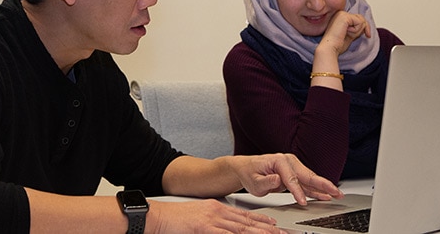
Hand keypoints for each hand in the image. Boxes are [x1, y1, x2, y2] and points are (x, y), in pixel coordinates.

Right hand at [148, 199, 285, 233]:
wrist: (158, 215)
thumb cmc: (174, 219)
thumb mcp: (197, 217)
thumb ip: (211, 223)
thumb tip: (221, 229)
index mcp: (216, 208)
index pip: (243, 215)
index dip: (260, 221)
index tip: (273, 225)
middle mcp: (217, 212)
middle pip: (247, 222)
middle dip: (266, 228)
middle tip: (281, 233)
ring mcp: (212, 220)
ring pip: (242, 228)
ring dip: (259, 233)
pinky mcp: (205, 228)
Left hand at [228, 154, 343, 205]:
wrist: (246, 168)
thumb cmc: (249, 173)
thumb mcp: (254, 181)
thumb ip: (266, 182)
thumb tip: (277, 179)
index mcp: (279, 161)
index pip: (291, 179)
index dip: (298, 192)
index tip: (302, 202)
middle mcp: (288, 161)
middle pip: (308, 175)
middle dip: (323, 185)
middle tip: (335, 192)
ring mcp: (293, 167)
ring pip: (311, 179)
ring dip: (325, 187)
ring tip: (337, 194)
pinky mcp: (294, 174)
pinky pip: (307, 184)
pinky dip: (317, 190)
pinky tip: (326, 196)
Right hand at [319, 11, 370, 55]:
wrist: (329, 48)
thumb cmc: (336, 45)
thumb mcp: (350, 35)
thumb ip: (356, 29)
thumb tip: (365, 26)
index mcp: (340, 17)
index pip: (358, 19)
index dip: (363, 28)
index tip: (367, 36)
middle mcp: (340, 14)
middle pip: (361, 18)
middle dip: (362, 29)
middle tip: (352, 37)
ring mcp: (342, 14)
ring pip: (361, 20)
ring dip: (357, 31)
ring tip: (346, 34)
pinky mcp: (345, 16)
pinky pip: (360, 22)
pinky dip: (356, 31)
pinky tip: (346, 33)